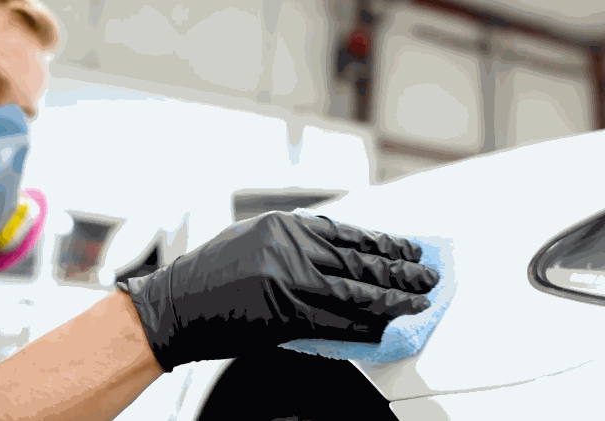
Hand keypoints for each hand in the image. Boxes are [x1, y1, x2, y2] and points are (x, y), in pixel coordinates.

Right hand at [117, 211, 439, 371]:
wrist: (176, 305)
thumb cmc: (210, 274)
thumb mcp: (255, 240)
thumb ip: (298, 244)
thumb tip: (341, 255)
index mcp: (287, 227)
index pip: (353, 234)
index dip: (388, 244)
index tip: (411, 250)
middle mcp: (293, 249)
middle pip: (362, 260)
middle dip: (401, 269)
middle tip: (429, 274)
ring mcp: (290, 281)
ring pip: (358, 290)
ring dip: (394, 297)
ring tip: (420, 300)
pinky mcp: (286, 314)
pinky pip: (337, 321)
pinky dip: (366, 324)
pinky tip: (388, 325)